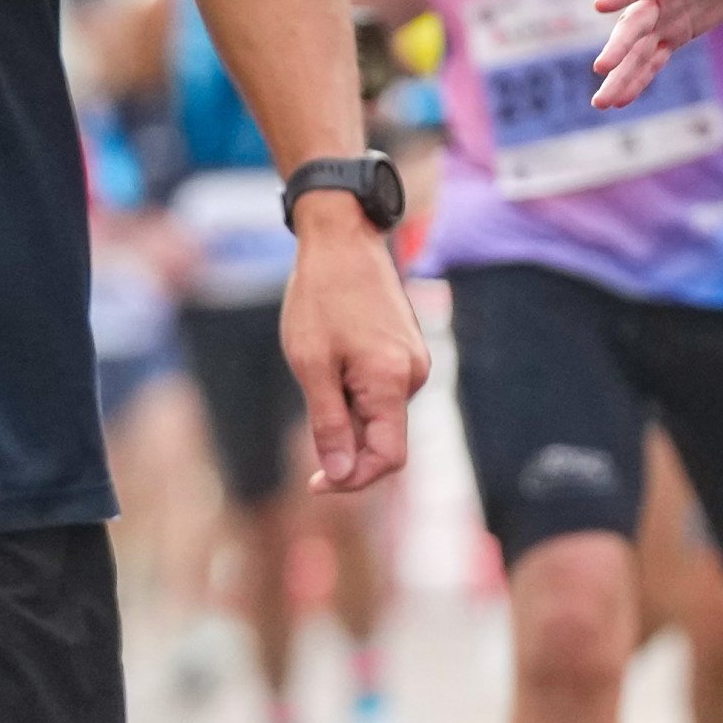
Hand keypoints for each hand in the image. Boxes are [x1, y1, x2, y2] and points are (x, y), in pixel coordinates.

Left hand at [279, 205, 430, 494]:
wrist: (342, 240)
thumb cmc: (321, 298)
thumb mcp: (311, 364)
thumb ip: (328, 424)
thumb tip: (341, 475)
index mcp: (392, 381)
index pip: (387, 458)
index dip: (352, 480)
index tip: (315, 482)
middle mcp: (414, 375)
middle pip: (384, 438)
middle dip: (345, 439)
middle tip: (308, 398)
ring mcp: (414, 361)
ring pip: (381, 414)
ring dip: (347, 411)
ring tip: (320, 365)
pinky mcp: (407, 351)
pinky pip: (383, 391)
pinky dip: (355, 392)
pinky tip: (334, 358)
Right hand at [590, 0, 722, 106]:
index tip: (600, 6)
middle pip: (635, 26)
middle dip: (619, 47)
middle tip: (601, 68)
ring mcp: (665, 19)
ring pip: (639, 52)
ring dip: (621, 76)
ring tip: (601, 104)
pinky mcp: (676, 35)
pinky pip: (654, 61)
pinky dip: (639, 80)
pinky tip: (621, 101)